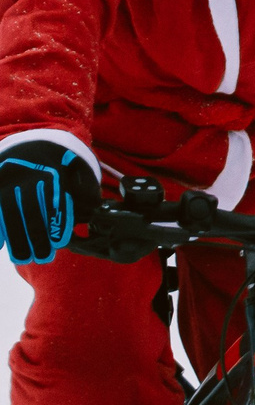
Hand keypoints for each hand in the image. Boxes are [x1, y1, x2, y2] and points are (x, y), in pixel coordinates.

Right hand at [0, 141, 98, 265]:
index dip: (56, 224)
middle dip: (36, 237)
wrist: (28, 145)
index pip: (53, 201)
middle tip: (42, 258)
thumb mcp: (74, 165)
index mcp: (49, 172)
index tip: (59, 244)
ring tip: (22, 259)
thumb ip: (85, 184)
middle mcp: (25, 176)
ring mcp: (5, 182)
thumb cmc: (56, 163)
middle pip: (30, 211)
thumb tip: (95, 205)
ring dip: (16, 239)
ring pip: (7, 214)